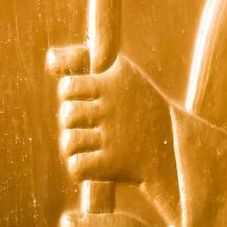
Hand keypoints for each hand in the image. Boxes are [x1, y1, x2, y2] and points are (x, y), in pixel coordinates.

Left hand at [47, 46, 180, 220]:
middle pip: (67, 114)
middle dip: (74, 121)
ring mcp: (115, 136)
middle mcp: (116, 106)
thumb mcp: (122, 72)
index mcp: (116, 82)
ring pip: (69, 142)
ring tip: (95, 142)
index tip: (88, 96)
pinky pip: (76, 166)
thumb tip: (51, 59)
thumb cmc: (140, 103)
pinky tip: (94, 162)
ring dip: (77, 145)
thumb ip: (84, 59)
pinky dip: (80, 167)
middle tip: (94, 122)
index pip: (68, 86)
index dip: (71, 93)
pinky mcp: (114, 163)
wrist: (176, 146)